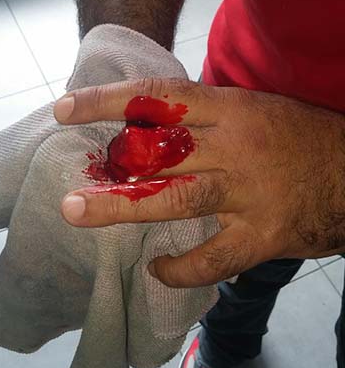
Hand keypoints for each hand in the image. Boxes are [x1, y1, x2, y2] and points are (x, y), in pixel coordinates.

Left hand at [54, 79, 344, 286]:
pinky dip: (181, 269)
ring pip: (177, 200)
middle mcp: (236, 147)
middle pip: (161, 152)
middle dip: (110, 168)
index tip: (65, 109)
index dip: (108, 102)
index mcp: (232, 109)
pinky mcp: (263, 235)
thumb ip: (207, 117)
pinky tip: (157, 269)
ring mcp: (249, 193)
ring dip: (124, 209)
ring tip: (81, 213)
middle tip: (68, 187)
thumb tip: (146, 122)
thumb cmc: (302, 138)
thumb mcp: (255, 110)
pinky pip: (213, 258)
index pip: (159, 98)